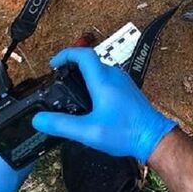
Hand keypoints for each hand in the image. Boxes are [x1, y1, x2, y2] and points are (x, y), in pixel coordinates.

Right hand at [31, 48, 176, 162]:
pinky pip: (107, 78)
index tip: (53, 64)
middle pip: (90, 61)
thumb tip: (39, 119)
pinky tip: (88, 100)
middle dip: (71, 66)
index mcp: (104, 81)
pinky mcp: (127, 89)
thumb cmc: (127, 133)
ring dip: (82, 75)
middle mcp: (115, 77)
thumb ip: (62, 125)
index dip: (65, 55)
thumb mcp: (88, 132)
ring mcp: (123, 82)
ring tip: (69, 90)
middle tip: (57, 79)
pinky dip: (93, 82)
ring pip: (99, 70)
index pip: (83, 55)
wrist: (153, 137)